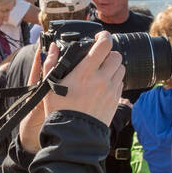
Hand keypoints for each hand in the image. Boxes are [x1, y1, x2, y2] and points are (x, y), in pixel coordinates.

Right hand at [21, 33, 124, 150]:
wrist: (73, 135)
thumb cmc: (59, 110)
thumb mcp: (49, 85)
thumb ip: (50, 64)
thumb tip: (51, 48)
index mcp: (85, 72)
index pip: (104, 45)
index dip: (104, 36)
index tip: (99, 37)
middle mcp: (102, 79)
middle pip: (116, 55)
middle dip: (109, 53)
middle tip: (99, 57)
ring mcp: (111, 91)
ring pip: (121, 69)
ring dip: (113, 66)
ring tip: (101, 71)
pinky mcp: (115, 101)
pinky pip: (120, 84)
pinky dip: (114, 80)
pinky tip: (103, 85)